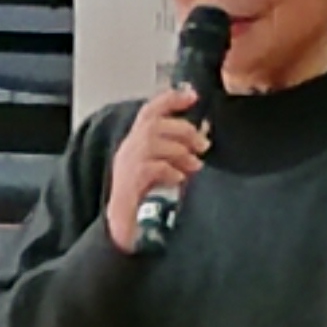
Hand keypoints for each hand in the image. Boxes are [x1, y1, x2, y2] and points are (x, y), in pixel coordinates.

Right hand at [102, 88, 209, 254]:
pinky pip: (151, 166)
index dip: (170, 99)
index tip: (192, 94)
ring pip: (152, 141)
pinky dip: (170, 170)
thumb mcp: (164, 172)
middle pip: (153, 124)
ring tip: (194, 165)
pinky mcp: (129, 183)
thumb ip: (178, 156)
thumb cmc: (146, 203)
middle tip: (202, 145)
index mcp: (135, 145)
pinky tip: (180, 180)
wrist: (123, 231)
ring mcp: (126, 166)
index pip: (149, 112)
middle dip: (182, 130)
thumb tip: (202, 142)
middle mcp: (127, 151)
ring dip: (179, 151)